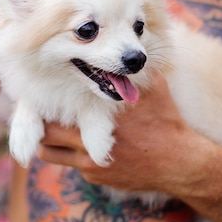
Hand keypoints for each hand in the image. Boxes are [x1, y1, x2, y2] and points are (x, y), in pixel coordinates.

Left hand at [37, 72, 206, 194]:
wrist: (179, 163)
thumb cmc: (166, 120)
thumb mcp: (154, 87)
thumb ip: (134, 69)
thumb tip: (128, 43)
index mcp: (99, 116)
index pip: (59, 107)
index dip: (48, 99)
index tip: (47, 91)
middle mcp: (88, 142)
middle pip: (46, 131)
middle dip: (43, 120)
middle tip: (44, 109)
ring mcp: (89, 164)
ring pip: (49, 152)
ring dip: (48, 140)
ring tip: (52, 127)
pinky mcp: (94, 177)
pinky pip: (69, 165)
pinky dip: (69, 154)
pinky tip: (79, 143)